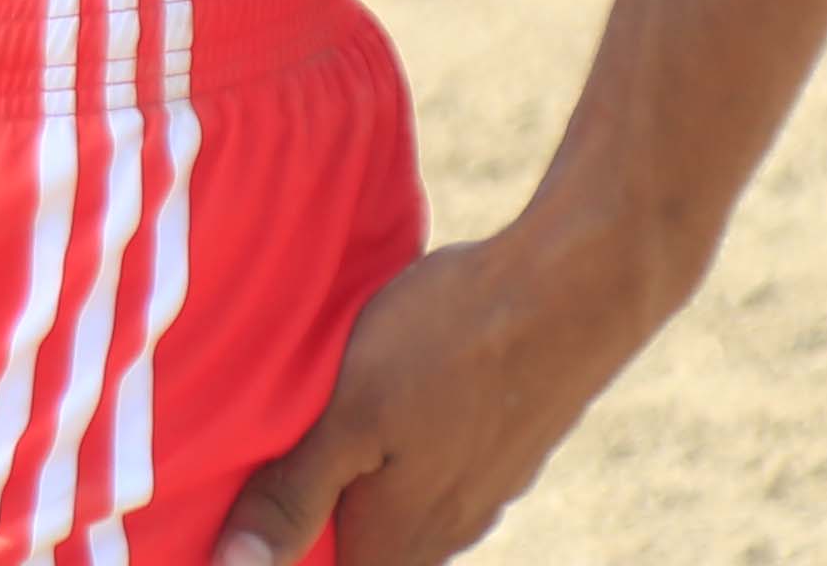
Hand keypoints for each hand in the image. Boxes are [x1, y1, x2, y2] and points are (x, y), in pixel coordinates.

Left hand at [211, 224, 664, 565]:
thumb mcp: (350, 413)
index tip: (252, 492)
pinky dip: (405, 438)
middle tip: (274, 441)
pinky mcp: (508, 447)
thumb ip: (293, 495)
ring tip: (328, 406)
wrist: (573, 286)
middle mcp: (447, 532)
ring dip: (363, 469)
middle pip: (361, 541)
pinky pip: (438, 463)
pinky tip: (397, 384)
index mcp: (398, 541)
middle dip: (319, 507)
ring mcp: (486, 490)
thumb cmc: (451, 342)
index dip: (281, 538)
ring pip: (401, 499)